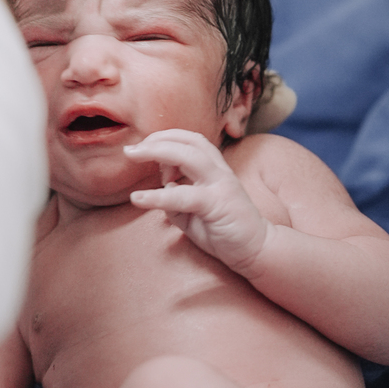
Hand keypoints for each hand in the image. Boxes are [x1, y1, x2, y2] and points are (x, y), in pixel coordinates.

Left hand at [126, 130, 269, 274]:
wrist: (257, 249)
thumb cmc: (224, 229)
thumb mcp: (192, 212)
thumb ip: (175, 198)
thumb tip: (160, 189)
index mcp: (214, 168)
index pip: (190, 140)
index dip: (165, 138)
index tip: (142, 149)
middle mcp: (218, 171)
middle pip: (188, 140)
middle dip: (157, 139)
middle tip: (131, 149)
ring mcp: (220, 185)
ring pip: (188, 157)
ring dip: (157, 152)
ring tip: (132, 156)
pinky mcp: (218, 204)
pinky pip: (184, 196)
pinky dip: (158, 196)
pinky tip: (137, 198)